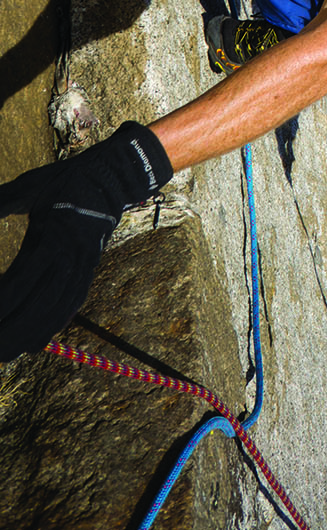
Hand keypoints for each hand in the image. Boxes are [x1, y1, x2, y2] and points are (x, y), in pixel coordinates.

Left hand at [0, 122, 171, 359]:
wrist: (113, 176)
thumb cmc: (67, 179)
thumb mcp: (30, 186)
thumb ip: (1, 202)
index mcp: (52, 235)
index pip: (21, 280)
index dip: (0, 302)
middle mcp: (69, 256)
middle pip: (39, 304)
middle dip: (13, 329)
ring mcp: (83, 264)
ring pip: (58, 309)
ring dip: (32, 334)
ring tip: (7, 353)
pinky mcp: (89, 268)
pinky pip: (74, 303)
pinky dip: (56, 325)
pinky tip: (39, 341)